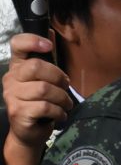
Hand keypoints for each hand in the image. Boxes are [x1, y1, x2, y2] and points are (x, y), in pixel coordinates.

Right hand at [2, 33, 72, 148]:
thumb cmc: (40, 104)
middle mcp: (11, 79)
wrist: (29, 133)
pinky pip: (46, 107)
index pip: (17, 45)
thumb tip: (51, 32)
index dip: (32, 41)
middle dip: (58, 77)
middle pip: (36, 67)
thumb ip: (47, 59)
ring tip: (65, 105)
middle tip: (65, 88)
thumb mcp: (44, 80)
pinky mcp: (19, 112)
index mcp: (17, 67)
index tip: (48, 46)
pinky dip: (59, 111)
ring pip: (44, 89)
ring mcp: (12, 96)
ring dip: (62, 98)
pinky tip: (60, 115)